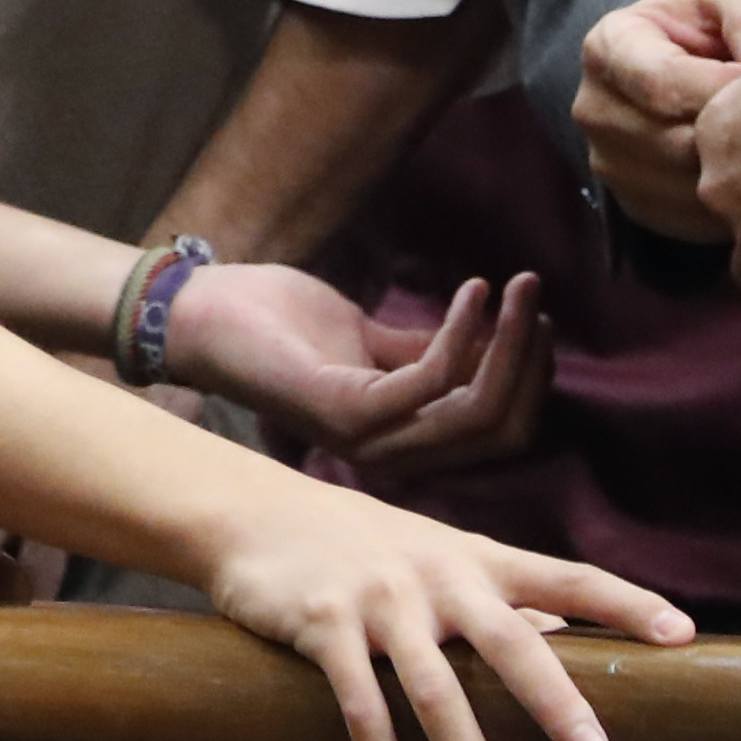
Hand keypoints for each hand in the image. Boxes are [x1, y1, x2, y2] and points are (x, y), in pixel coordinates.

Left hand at [167, 264, 555, 470]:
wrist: (199, 312)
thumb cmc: (279, 324)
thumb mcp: (371, 340)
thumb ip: (426, 353)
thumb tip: (495, 342)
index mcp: (399, 441)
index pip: (498, 435)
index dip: (532, 382)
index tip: (541, 322)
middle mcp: (388, 454)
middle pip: (500, 431)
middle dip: (533, 363)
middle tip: (538, 298)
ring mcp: (366, 438)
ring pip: (475, 410)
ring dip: (511, 343)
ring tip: (520, 286)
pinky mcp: (344, 411)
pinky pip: (431, 380)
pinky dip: (463, 332)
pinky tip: (472, 290)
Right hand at [198, 474, 692, 740]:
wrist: (251, 513)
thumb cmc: (359, 542)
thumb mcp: (434, 556)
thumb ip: (496, 596)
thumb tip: (565, 630)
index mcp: (474, 559)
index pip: (567, 576)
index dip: (626, 604)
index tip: (683, 635)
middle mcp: (435, 576)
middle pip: (508, 642)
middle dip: (554, 701)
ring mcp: (378, 601)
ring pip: (436, 692)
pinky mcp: (323, 626)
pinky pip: (361, 708)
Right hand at [573, 0, 740, 243]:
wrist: (679, 61)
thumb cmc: (705, 21)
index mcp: (606, 47)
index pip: (663, 84)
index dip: (730, 89)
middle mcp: (593, 109)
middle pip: (678, 142)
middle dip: (739, 134)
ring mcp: (608, 163)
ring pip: (688, 187)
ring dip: (739, 174)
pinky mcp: (634, 203)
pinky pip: (693, 219)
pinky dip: (732, 206)